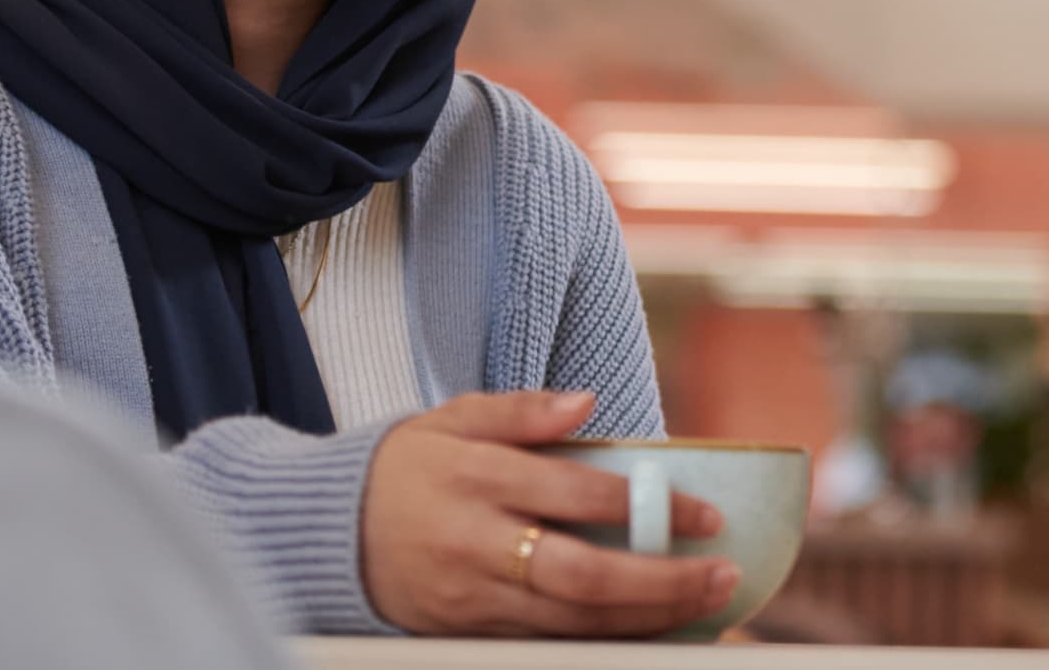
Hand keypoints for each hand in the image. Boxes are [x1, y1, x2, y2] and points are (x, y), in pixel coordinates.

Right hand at [361, 390, 738, 636]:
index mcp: (478, 478)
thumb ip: (520, 411)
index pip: (579, 495)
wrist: (325, 533)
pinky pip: (545, 645)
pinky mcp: (465, 633)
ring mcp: (470, 597)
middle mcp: (476, 543)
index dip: (650, 506)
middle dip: (661, 582)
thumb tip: (586, 403)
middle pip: (581, 576)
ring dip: (644, 620)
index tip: (708, 513)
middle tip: (723, 575)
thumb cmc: (404, 467)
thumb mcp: (453, 419)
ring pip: (569, 623)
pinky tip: (649, 632)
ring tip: (706, 608)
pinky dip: (602, 641)